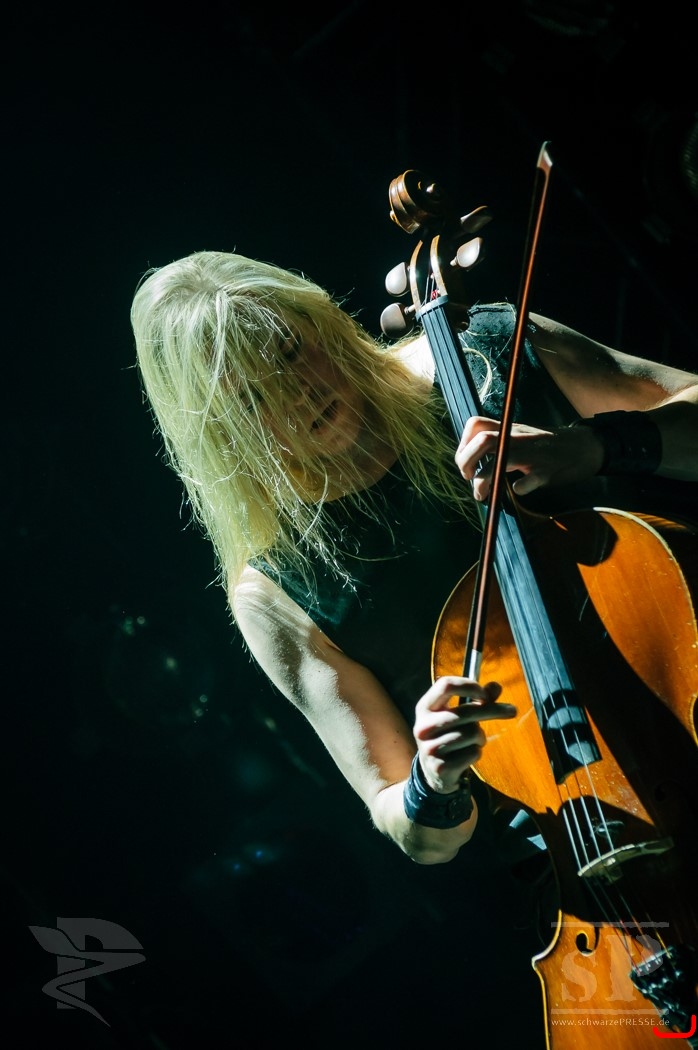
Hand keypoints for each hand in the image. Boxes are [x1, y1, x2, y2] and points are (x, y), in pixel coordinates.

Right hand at [413, 676, 515, 792]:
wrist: (434, 772)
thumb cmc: (449, 735)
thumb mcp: (457, 715)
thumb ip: (477, 700)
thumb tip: (496, 686)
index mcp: (425, 707)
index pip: (446, 686)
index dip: (468, 685)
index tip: (484, 693)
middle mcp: (423, 726)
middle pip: (466, 712)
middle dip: (492, 710)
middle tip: (512, 710)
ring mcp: (430, 748)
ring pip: (472, 733)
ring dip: (480, 737)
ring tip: (475, 741)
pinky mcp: (440, 766)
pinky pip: (473, 753)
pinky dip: (476, 752)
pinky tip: (467, 755)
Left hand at [455, 415, 604, 500]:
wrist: (583, 447)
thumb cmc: (546, 445)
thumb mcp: (519, 435)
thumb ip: (497, 440)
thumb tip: (469, 458)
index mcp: (509, 429)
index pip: (476, 425)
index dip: (463, 443)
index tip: (466, 462)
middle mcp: (518, 438)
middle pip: (482, 440)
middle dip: (466, 462)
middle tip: (469, 478)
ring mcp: (533, 454)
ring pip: (501, 459)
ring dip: (483, 480)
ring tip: (481, 494)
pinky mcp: (547, 471)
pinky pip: (529, 480)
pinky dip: (519, 487)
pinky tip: (518, 490)